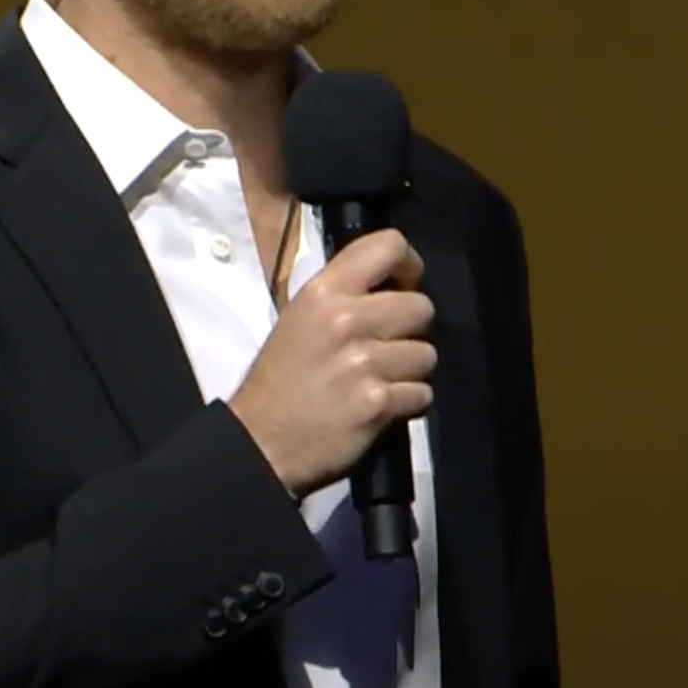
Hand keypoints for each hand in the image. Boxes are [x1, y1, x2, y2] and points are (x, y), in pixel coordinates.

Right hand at [228, 227, 435, 497]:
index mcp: (324, 292)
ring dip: (411, 371)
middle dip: (411, 330)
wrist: (261, 442)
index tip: (404, 285)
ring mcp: (364, 362)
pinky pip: (423, 393)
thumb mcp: (298, 319)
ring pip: (427, 354)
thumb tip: (389, 287)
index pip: (388, 246)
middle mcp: (347, 319)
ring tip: (381, 380)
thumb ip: (343, 296)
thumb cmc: (278, 380)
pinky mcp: (378, 402)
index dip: (409, 265)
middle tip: (388, 346)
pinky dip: (408, 403)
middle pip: (421, 307)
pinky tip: (381, 406)